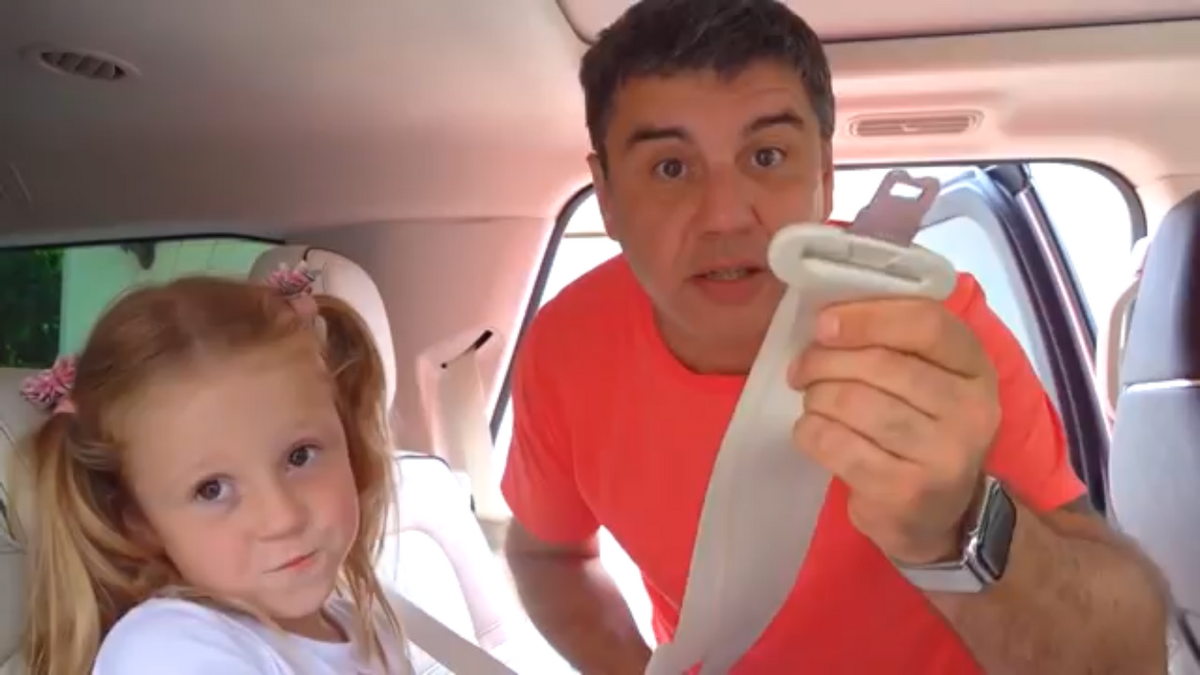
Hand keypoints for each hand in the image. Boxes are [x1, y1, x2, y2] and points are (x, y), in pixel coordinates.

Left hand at [788, 297, 1001, 563]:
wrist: (941, 516)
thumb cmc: (921, 430)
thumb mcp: (929, 379)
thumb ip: (894, 340)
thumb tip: (827, 317)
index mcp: (976, 367)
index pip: (925, 323)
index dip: (866, 317)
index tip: (823, 325)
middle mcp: (971, 410)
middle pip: (879, 363)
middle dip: (825, 361)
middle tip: (802, 369)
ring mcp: (943, 455)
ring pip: (853, 402)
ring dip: (816, 397)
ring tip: (812, 401)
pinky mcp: (906, 491)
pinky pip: (836, 444)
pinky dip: (810, 431)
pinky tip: (813, 432)